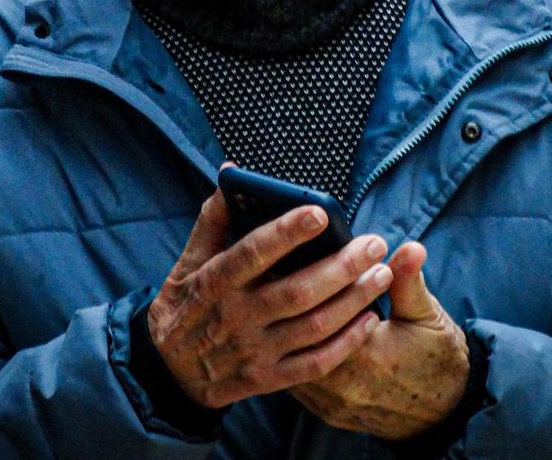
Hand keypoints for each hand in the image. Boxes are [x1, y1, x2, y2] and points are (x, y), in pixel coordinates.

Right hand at [146, 187, 391, 408]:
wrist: (169, 374)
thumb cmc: (185, 305)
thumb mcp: (187, 261)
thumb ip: (213, 219)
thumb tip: (231, 172)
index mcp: (216, 282)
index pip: (254, 252)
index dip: (287, 232)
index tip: (320, 212)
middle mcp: (237, 317)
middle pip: (297, 291)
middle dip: (342, 266)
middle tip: (374, 244)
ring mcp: (254, 351)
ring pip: (314, 326)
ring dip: (353, 299)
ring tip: (382, 274)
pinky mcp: (268, 379)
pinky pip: (315, 363)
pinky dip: (346, 343)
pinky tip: (369, 319)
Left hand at [290, 242, 470, 439]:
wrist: (446, 411)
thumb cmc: (436, 357)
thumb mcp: (426, 314)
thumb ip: (409, 282)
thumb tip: (410, 249)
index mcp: (369, 358)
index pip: (321, 315)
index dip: (310, 287)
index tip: (301, 261)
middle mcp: (345, 385)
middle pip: (298, 339)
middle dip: (291, 309)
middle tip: (281, 277)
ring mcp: (333, 403)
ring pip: (292, 363)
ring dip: (285, 334)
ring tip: (278, 301)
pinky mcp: (328, 413)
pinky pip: (297, 384)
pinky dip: (292, 357)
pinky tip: (287, 333)